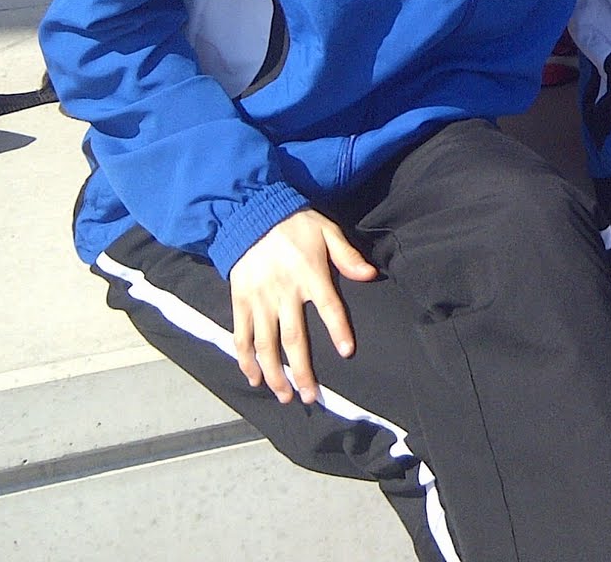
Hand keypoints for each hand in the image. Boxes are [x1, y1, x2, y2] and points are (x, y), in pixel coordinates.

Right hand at [228, 208, 378, 404]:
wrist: (250, 214)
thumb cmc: (295, 224)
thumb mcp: (327, 230)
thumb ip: (348, 256)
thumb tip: (370, 275)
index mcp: (310, 274)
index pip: (329, 307)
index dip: (338, 330)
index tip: (346, 352)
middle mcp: (284, 292)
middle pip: (294, 339)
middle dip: (302, 371)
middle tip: (312, 397)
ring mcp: (259, 299)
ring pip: (266, 345)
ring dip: (275, 374)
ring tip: (285, 396)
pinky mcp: (240, 301)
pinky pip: (241, 335)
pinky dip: (245, 359)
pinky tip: (254, 378)